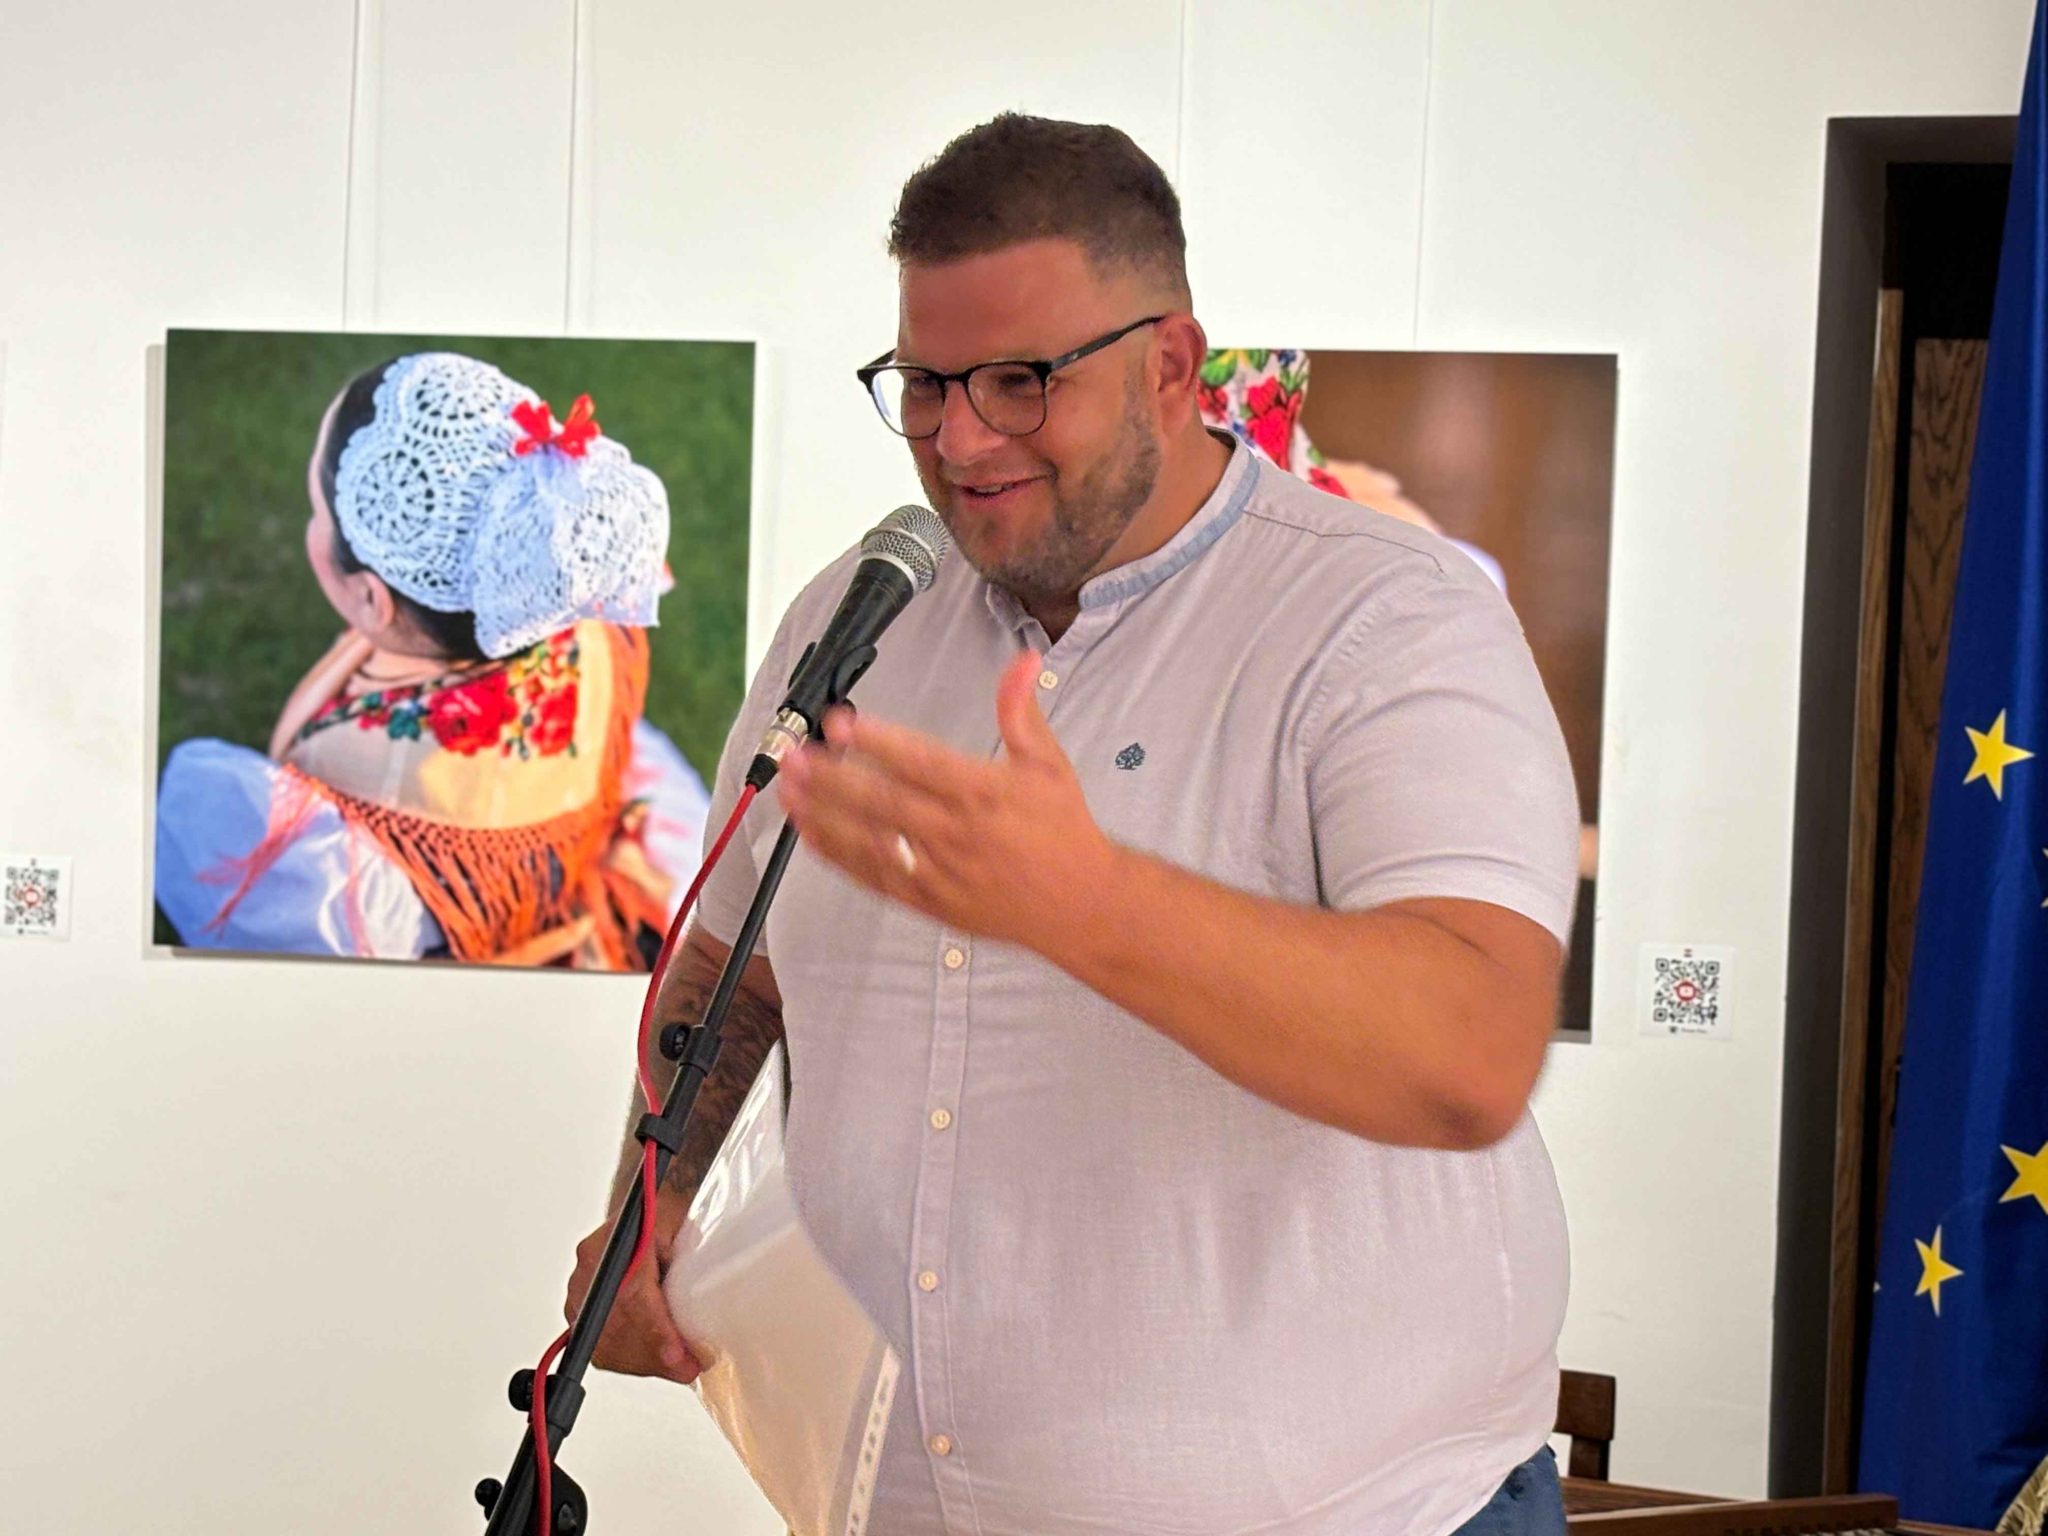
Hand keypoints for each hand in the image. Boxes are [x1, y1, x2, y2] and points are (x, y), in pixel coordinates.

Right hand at [564, 1184, 701, 1384]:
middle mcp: (588, 1271)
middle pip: (615, 1328)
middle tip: (688, 1367)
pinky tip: (656, 1361)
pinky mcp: (581, 1314)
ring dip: (644, 1363)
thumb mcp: (683, 1226)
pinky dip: (631, 1361)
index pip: (630, 1296)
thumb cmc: (664, 1216)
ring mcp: (580, 1295)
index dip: (654, 1330)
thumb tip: (708, 1302)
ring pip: (605, 1345)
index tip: (676, 1354)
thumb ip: (689, 1259)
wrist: (641, 1211)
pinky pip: (601, 1348)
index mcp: (612, 1243)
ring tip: (679, 1368)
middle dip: (654, 1355)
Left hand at [774, 649, 1120, 952]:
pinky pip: (873, 876)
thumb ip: (1022, 711)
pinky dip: (837, 854)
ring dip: (823, 813)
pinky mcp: (928, 902)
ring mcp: (938, 872)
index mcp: (985, 794)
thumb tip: (1023, 661)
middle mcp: (957, 834)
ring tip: (789, 786)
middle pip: (882, 803)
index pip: (920, 762)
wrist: (1080, 906)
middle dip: (832, 776)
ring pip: (869, 840)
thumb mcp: (1049, 764)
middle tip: (795, 752)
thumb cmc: (1063, 832)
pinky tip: (808, 830)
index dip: (876, 742)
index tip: (840, 723)